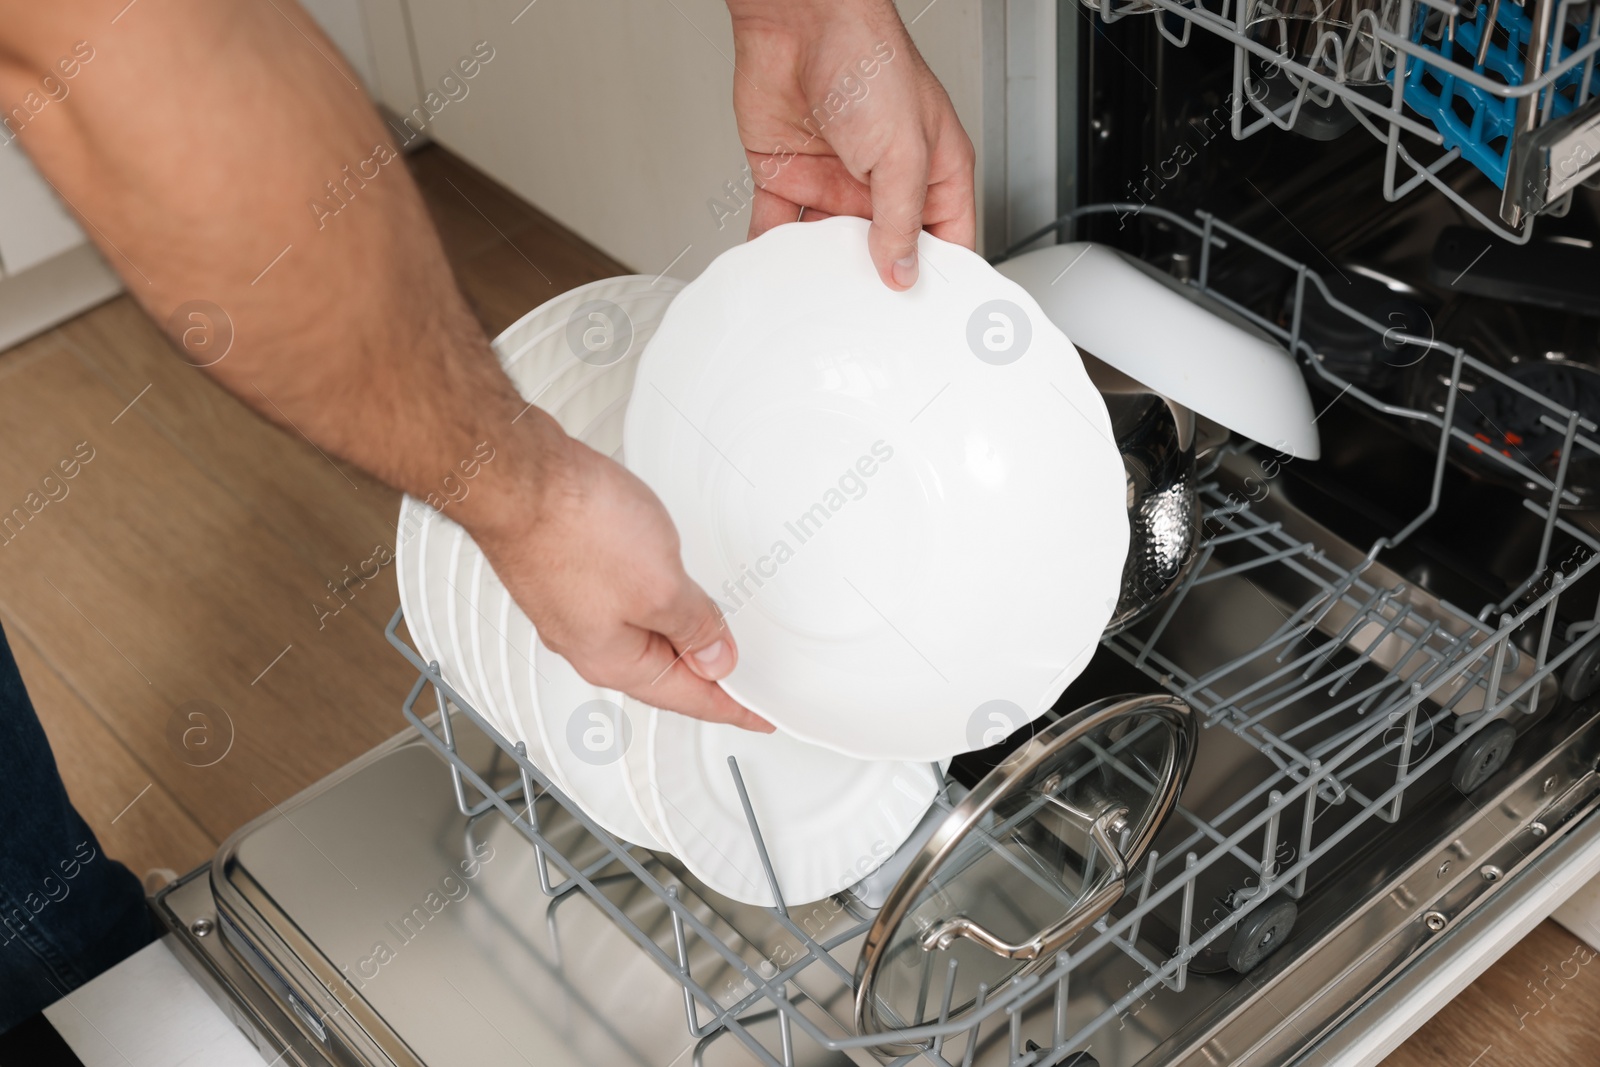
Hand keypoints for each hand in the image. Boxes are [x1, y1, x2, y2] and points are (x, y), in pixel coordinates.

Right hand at [469, 426, 769, 731]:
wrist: (517, 476)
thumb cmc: (572, 527)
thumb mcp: (660, 586)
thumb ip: (693, 625)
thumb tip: (715, 657)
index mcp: (612, 660)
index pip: (687, 698)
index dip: (732, 707)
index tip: (759, 716)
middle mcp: (587, 642)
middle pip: (661, 673)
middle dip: (705, 678)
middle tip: (744, 683)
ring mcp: (574, 606)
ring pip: (642, 635)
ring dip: (680, 637)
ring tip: (714, 637)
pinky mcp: (568, 571)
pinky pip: (625, 602)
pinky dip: (657, 604)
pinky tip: (668, 590)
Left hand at [727, 0, 975, 289]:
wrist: (800, 18)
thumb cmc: (868, 58)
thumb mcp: (904, 152)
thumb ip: (901, 220)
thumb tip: (901, 271)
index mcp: (931, 170)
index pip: (943, 240)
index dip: (935, 276)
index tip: (921, 315)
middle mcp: (882, 179)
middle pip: (882, 250)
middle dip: (873, 283)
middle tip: (864, 318)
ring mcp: (833, 178)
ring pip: (828, 245)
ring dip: (819, 271)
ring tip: (816, 301)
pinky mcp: (787, 173)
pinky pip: (777, 225)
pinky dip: (771, 250)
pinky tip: (772, 274)